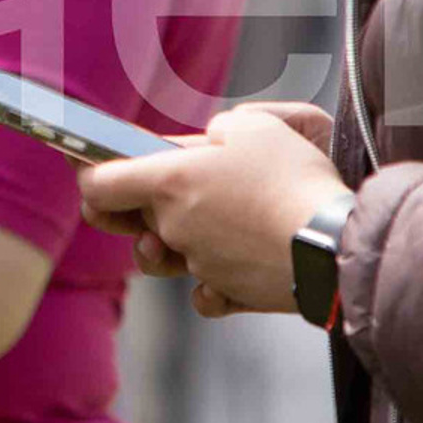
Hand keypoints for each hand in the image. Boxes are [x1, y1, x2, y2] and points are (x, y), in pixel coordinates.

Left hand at [76, 104, 347, 317]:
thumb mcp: (254, 127)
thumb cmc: (293, 177)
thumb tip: (210, 143)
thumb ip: (217, 133)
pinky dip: (215, 284)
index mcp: (169, 182)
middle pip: (130, 224)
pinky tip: (233, 267)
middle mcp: (174, 227)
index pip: (97, 185)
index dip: (86, 175)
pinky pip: (207, 292)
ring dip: (174, 245)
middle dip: (135, 213)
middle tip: (153, 198)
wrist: (337, 244)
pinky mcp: (231, 294)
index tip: (85, 166)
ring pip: (167, 258)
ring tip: (205, 225)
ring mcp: (200, 265)